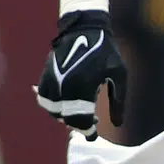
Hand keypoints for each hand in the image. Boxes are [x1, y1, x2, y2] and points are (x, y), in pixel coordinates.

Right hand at [34, 10, 126, 140]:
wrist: (84, 28)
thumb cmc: (106, 51)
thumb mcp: (119, 74)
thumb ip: (118, 100)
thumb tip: (118, 124)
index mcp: (84, 85)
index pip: (82, 117)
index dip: (87, 129)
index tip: (93, 135)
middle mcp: (65, 85)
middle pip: (66, 117)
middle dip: (79, 123)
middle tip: (92, 122)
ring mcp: (53, 80)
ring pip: (53, 110)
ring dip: (65, 116)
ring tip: (81, 112)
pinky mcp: (46, 76)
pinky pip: (44, 99)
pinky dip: (53, 106)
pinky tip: (67, 105)